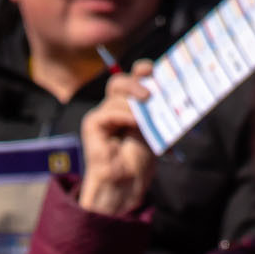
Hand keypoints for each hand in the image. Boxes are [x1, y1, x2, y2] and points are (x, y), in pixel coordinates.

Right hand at [77, 64, 158, 217]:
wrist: (125, 183)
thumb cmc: (138, 161)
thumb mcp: (152, 130)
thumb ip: (152, 110)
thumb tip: (162, 89)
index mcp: (128, 107)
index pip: (131, 79)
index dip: (141, 71)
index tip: (154, 70)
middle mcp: (113, 108)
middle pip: (119, 82)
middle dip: (135, 82)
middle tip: (150, 93)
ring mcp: (102, 115)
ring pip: (116, 97)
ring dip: (133, 106)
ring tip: (144, 120)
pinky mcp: (92, 125)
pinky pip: (108, 111)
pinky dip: (123, 115)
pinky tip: (134, 122)